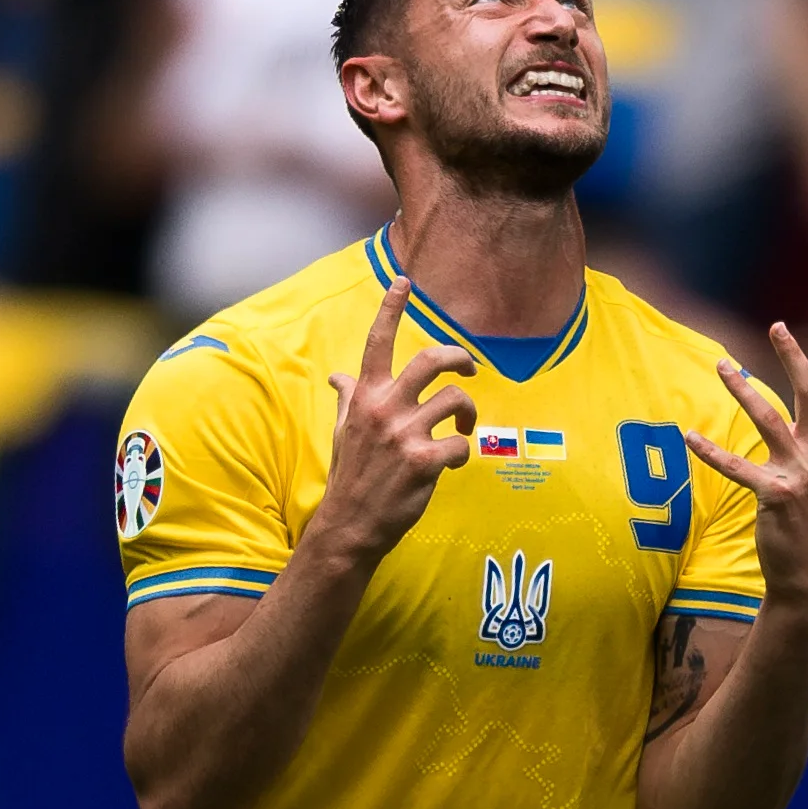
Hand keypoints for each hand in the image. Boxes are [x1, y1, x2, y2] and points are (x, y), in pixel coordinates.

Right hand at [314, 277, 477, 563]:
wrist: (348, 526)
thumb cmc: (350, 476)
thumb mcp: (344, 432)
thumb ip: (349, 399)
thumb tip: (338, 376)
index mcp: (365, 398)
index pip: (377, 344)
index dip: (391, 309)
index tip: (404, 282)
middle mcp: (384, 409)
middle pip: (430, 360)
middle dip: (458, 357)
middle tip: (469, 368)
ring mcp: (404, 434)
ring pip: (455, 400)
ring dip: (467, 412)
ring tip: (463, 425)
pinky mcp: (425, 461)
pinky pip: (461, 443)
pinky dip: (463, 451)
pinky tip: (452, 462)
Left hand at [687, 321, 807, 618]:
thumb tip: (795, 416)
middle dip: (794, 357)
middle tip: (777, 325)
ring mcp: (801, 474)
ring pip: (767, 420)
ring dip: (741, 389)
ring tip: (720, 365)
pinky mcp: (776, 495)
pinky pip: (739, 468)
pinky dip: (711, 451)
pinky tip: (690, 436)